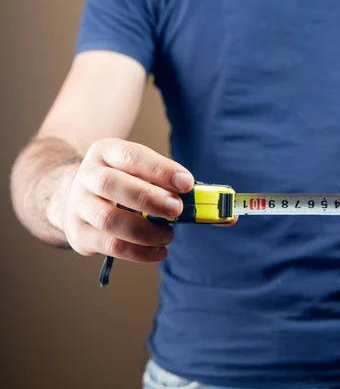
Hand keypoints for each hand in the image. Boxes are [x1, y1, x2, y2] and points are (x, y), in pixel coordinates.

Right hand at [63, 138, 194, 262]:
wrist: (79, 197)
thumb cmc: (123, 182)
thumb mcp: (138, 170)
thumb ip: (163, 180)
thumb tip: (194, 197)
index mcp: (106, 152)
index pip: (131, 156)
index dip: (160, 170)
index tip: (187, 183)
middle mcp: (87, 176)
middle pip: (111, 184)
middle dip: (149, 198)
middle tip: (176, 209)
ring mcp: (79, 206)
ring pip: (108, 219)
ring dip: (145, 231)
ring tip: (169, 235)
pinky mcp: (79, 234)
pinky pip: (110, 245)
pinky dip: (139, 252)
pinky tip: (159, 251)